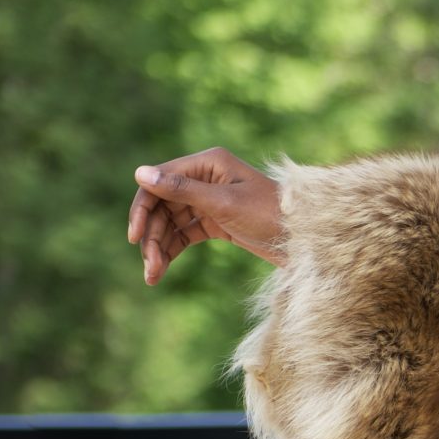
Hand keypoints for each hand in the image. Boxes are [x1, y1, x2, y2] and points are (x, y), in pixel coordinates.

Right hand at [127, 147, 288, 284]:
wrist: (303, 240)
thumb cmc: (269, 214)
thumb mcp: (223, 204)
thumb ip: (181, 190)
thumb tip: (140, 173)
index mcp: (207, 163)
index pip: (160, 181)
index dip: (143, 208)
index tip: (134, 237)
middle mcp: (205, 178)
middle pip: (162, 205)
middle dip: (152, 235)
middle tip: (149, 265)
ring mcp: (208, 200)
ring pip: (171, 223)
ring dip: (159, 247)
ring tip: (153, 275)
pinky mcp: (215, 222)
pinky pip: (184, 234)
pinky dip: (171, 251)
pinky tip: (161, 271)